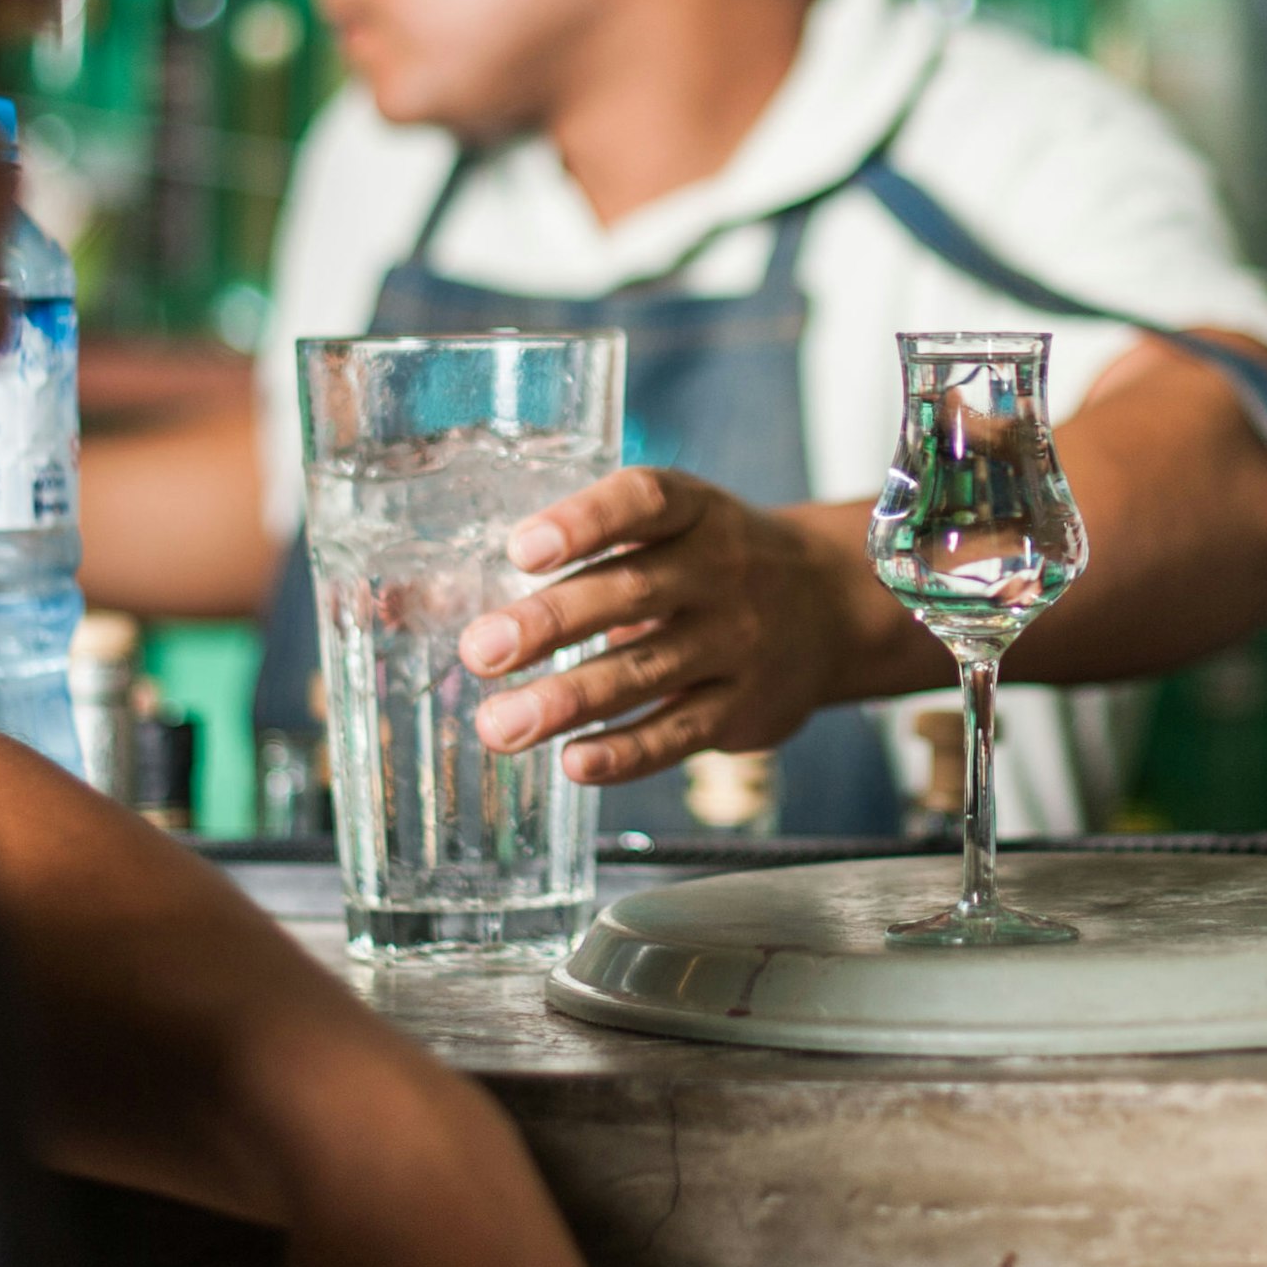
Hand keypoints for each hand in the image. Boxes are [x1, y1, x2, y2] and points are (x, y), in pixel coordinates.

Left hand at [456, 469, 925, 788]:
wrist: (832, 604)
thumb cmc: (711, 559)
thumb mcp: (672, 526)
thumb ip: (580, 550)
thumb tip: (434, 598)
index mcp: (695, 511)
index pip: (641, 504)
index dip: (583, 523)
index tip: (520, 548)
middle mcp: (721, 570)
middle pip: (631, 594)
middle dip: (550, 624)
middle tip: (479, 651)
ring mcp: (738, 641)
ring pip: (645, 673)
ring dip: (567, 701)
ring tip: (499, 726)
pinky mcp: (744, 707)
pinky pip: (678, 732)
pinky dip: (625, 752)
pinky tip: (572, 763)